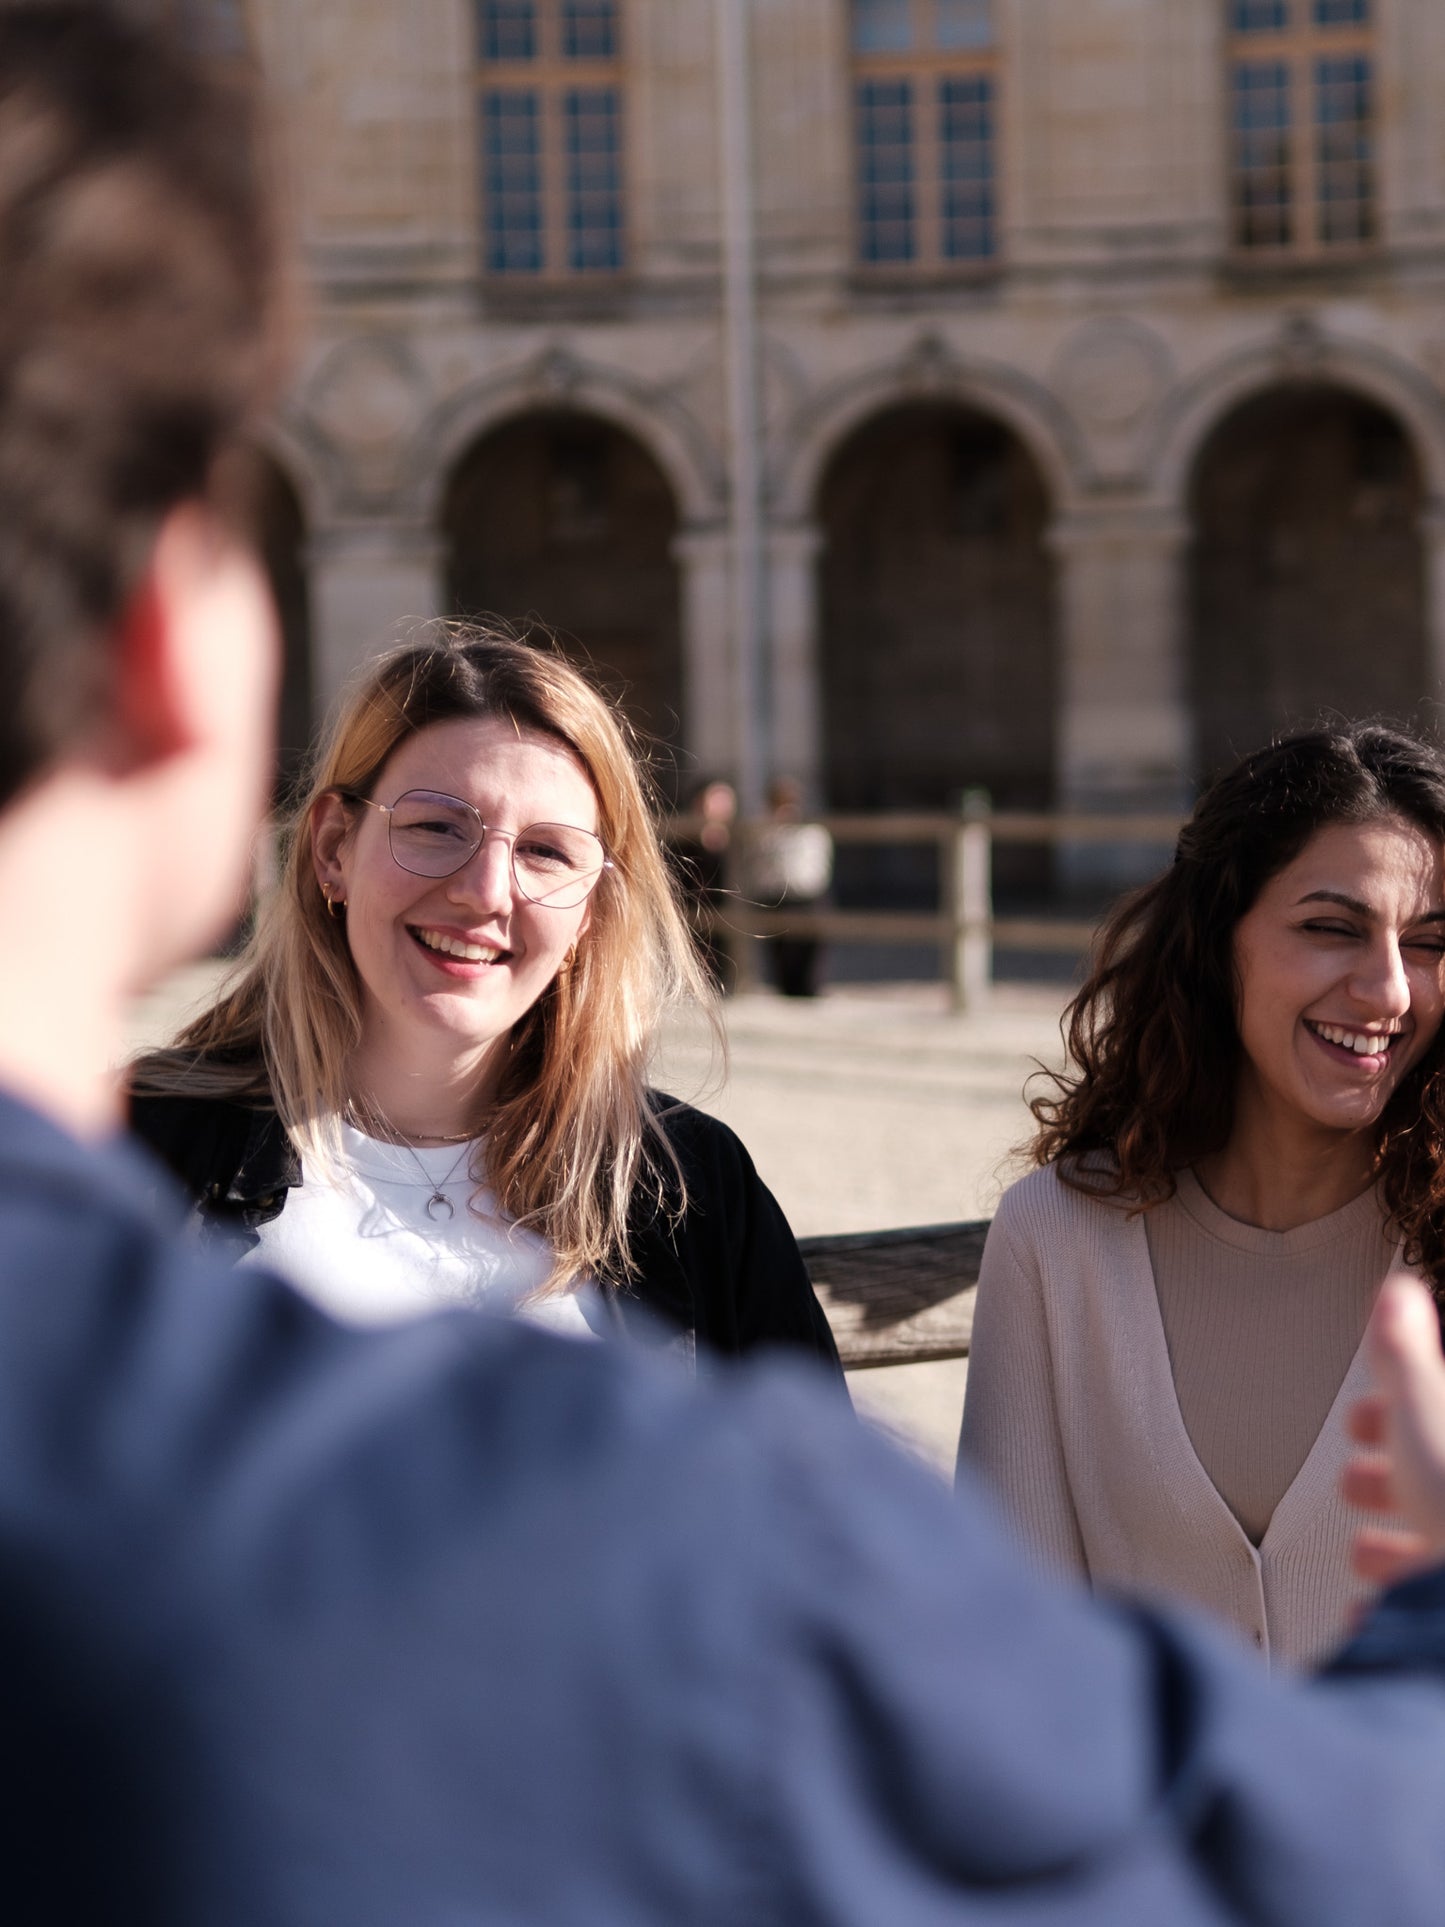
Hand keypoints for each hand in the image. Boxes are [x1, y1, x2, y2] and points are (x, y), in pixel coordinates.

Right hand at [1342, 1276, 1444, 1590]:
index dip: (1392, 1411)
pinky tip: (1378, 1607)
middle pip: (1435, 1478)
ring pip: (1437, 1548)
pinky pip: (1433, 1607)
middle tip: (1360, 1482)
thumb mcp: (1422, 1410)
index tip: (1362, 1420)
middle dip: (1388, 1479)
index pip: (1431, 1411)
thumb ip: (1403, 1352)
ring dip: (1392, 1547)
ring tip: (1367, 1553)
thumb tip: (1398, 1290)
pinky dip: (1402, 1604)